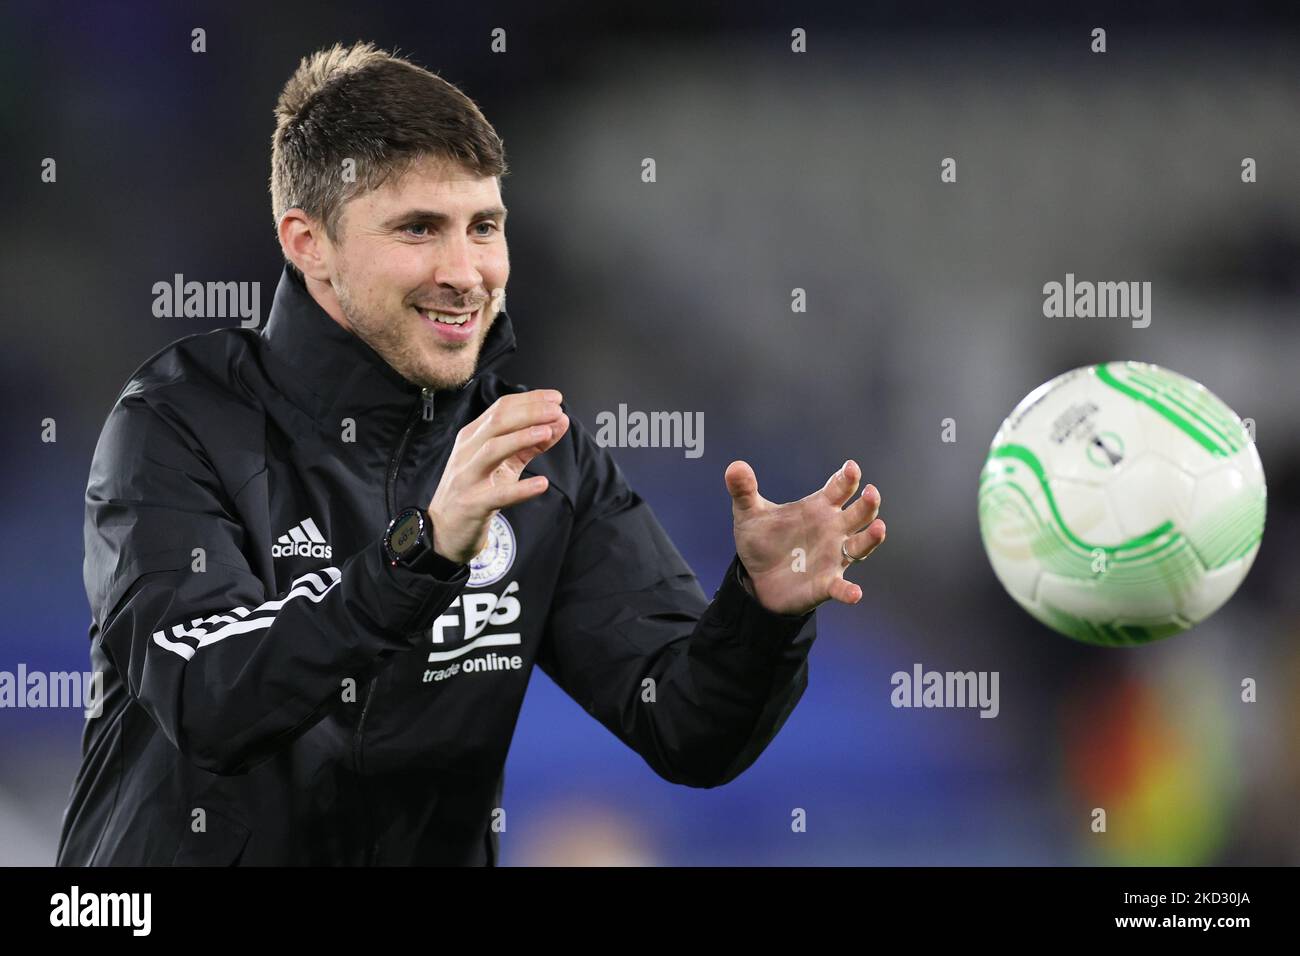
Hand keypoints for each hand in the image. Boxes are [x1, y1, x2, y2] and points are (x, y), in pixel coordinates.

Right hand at [426, 389, 569, 563]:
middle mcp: (467, 452)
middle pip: (497, 423)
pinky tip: (541, 484)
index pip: (500, 408)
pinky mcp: (473, 504)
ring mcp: (468, 477)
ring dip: (521, 438)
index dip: (529, 400)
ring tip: (547, 431)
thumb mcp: (504, 463)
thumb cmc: (477, 489)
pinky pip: (498, 495)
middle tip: (556, 410)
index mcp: (473, 437)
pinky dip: (521, 489)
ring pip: (492, 450)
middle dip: (528, 412)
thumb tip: (559, 422)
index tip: (555, 398)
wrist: (446, 529)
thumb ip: (530, 443)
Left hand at [726, 459, 885, 616]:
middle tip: (871, 492)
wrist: (755, 578)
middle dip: (867, 504)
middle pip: (859, 514)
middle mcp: (832, 530)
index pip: (839, 489)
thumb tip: (734, 467)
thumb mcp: (748, 514)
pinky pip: (841, 588)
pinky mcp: (826, 584)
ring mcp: (833, 557)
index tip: (851, 468)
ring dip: (870, 538)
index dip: (847, 478)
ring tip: (878, 528)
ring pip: (860, 547)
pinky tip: (855, 593)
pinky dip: (848, 591)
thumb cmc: (762, 541)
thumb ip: (743, 491)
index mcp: (818, 508)